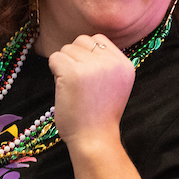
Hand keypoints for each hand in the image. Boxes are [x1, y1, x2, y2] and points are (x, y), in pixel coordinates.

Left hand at [47, 34, 133, 151]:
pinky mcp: (73, 72)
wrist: (94, 139)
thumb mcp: (115, 85)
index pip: (99, 39)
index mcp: (125, 64)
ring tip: (73, 87)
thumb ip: (106, 64)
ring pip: (67, 48)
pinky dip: (54, 70)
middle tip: (78, 82)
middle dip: (74, 57)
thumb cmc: (99, 115)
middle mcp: (111, 62)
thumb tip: (83, 44)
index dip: (87, 54)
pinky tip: (63, 87)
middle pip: (82, 40)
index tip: (87, 75)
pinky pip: (55, 58)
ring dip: (64, 65)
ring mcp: (92, 66)